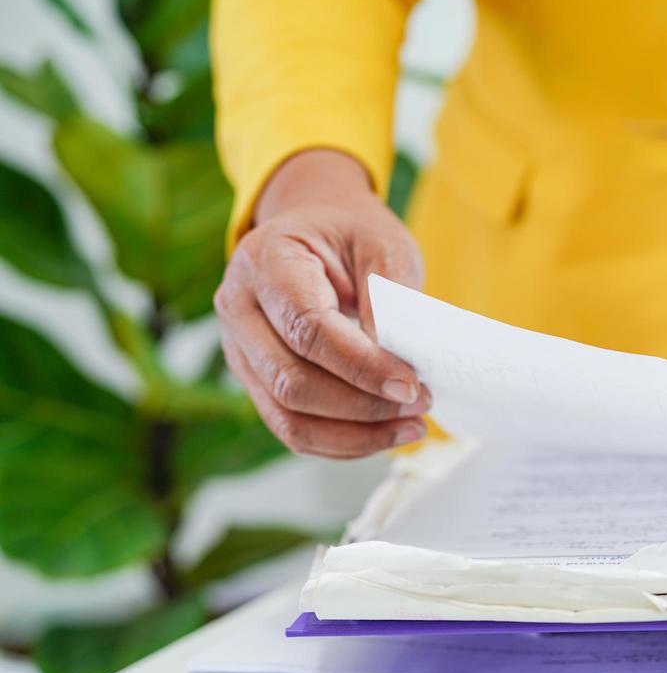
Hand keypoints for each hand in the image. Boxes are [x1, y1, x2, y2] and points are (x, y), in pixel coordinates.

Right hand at [215, 149, 429, 457]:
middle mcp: (238, 307)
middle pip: (291, 381)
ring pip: (287, 416)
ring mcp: (239, 349)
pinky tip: (383, 434)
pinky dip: (340, 441)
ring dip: (354, 434)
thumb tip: (398, 363)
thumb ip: (389, 297)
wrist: (315, 231)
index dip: (361, 365)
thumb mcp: (383, 244)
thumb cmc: (351, 236)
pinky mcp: (255, 380)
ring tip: (411, 427)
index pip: (307, 328)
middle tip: (421, 403)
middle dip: (362, 405)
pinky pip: (291, 426)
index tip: (411, 384)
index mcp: (266, 261)